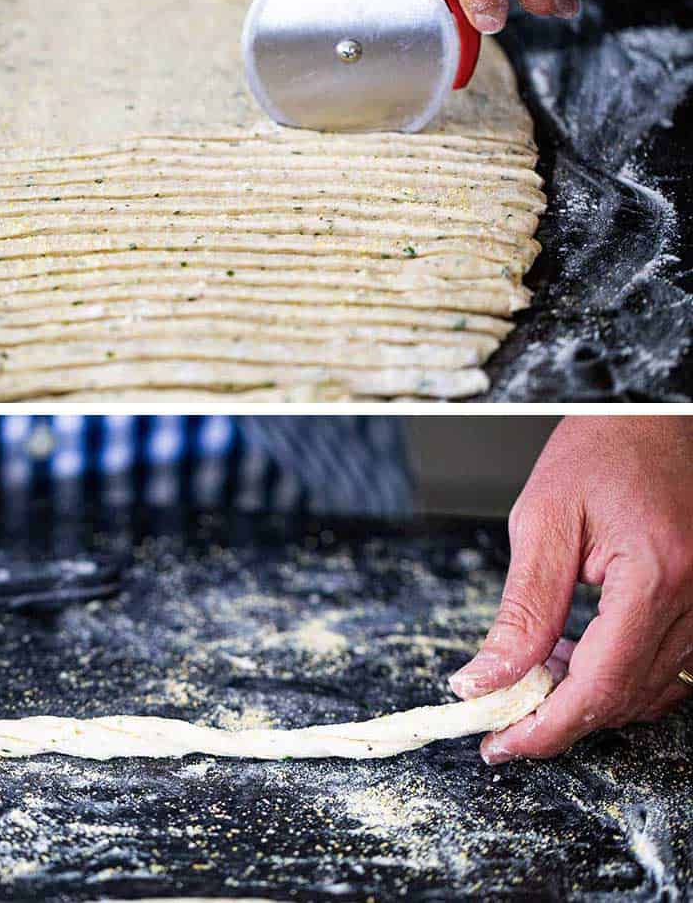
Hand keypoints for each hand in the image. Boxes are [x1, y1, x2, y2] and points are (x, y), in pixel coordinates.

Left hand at [449, 417, 692, 761]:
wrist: (650, 414)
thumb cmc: (603, 446)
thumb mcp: (544, 518)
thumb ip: (522, 608)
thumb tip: (486, 677)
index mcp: (656, 574)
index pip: (600, 684)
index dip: (546, 726)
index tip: (500, 742)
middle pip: (627, 698)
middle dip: (561, 718)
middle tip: (504, 714)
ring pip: (651, 691)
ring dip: (591, 697)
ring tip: (538, 669)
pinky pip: (671, 668)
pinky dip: (623, 675)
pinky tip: (581, 652)